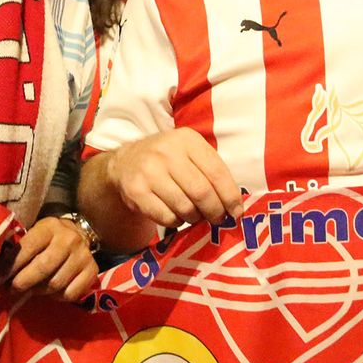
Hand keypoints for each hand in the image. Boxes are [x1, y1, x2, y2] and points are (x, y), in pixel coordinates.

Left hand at [9, 217, 97, 300]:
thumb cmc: (48, 239)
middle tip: (11, 290)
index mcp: (49, 228)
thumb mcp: (34, 235)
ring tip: (30, 291)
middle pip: (42, 268)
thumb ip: (18, 250)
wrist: (80, 234)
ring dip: (38, 291)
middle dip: (22, 282)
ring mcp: (83, 256)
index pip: (27, 248)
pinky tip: (50, 292)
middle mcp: (68, 240)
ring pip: (55, 284)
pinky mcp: (93, 271)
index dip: (9, 267)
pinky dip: (56, 297)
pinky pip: (70, 294)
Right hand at [107, 127, 242, 229]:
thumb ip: (211, 172)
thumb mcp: (190, 153)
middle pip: (202, 192)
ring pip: (185, 207)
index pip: (217, 172)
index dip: (230, 196)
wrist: (126, 161)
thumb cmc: (168, 160)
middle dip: (214, 211)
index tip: (236, 212)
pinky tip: (175, 215)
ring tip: (194, 215)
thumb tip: (234, 206)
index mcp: (187, 140)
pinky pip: (166, 217)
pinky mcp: (136, 191)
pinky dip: (176, 222)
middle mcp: (167, 152)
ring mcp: (149, 171)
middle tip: (217, 219)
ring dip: (195, 218)